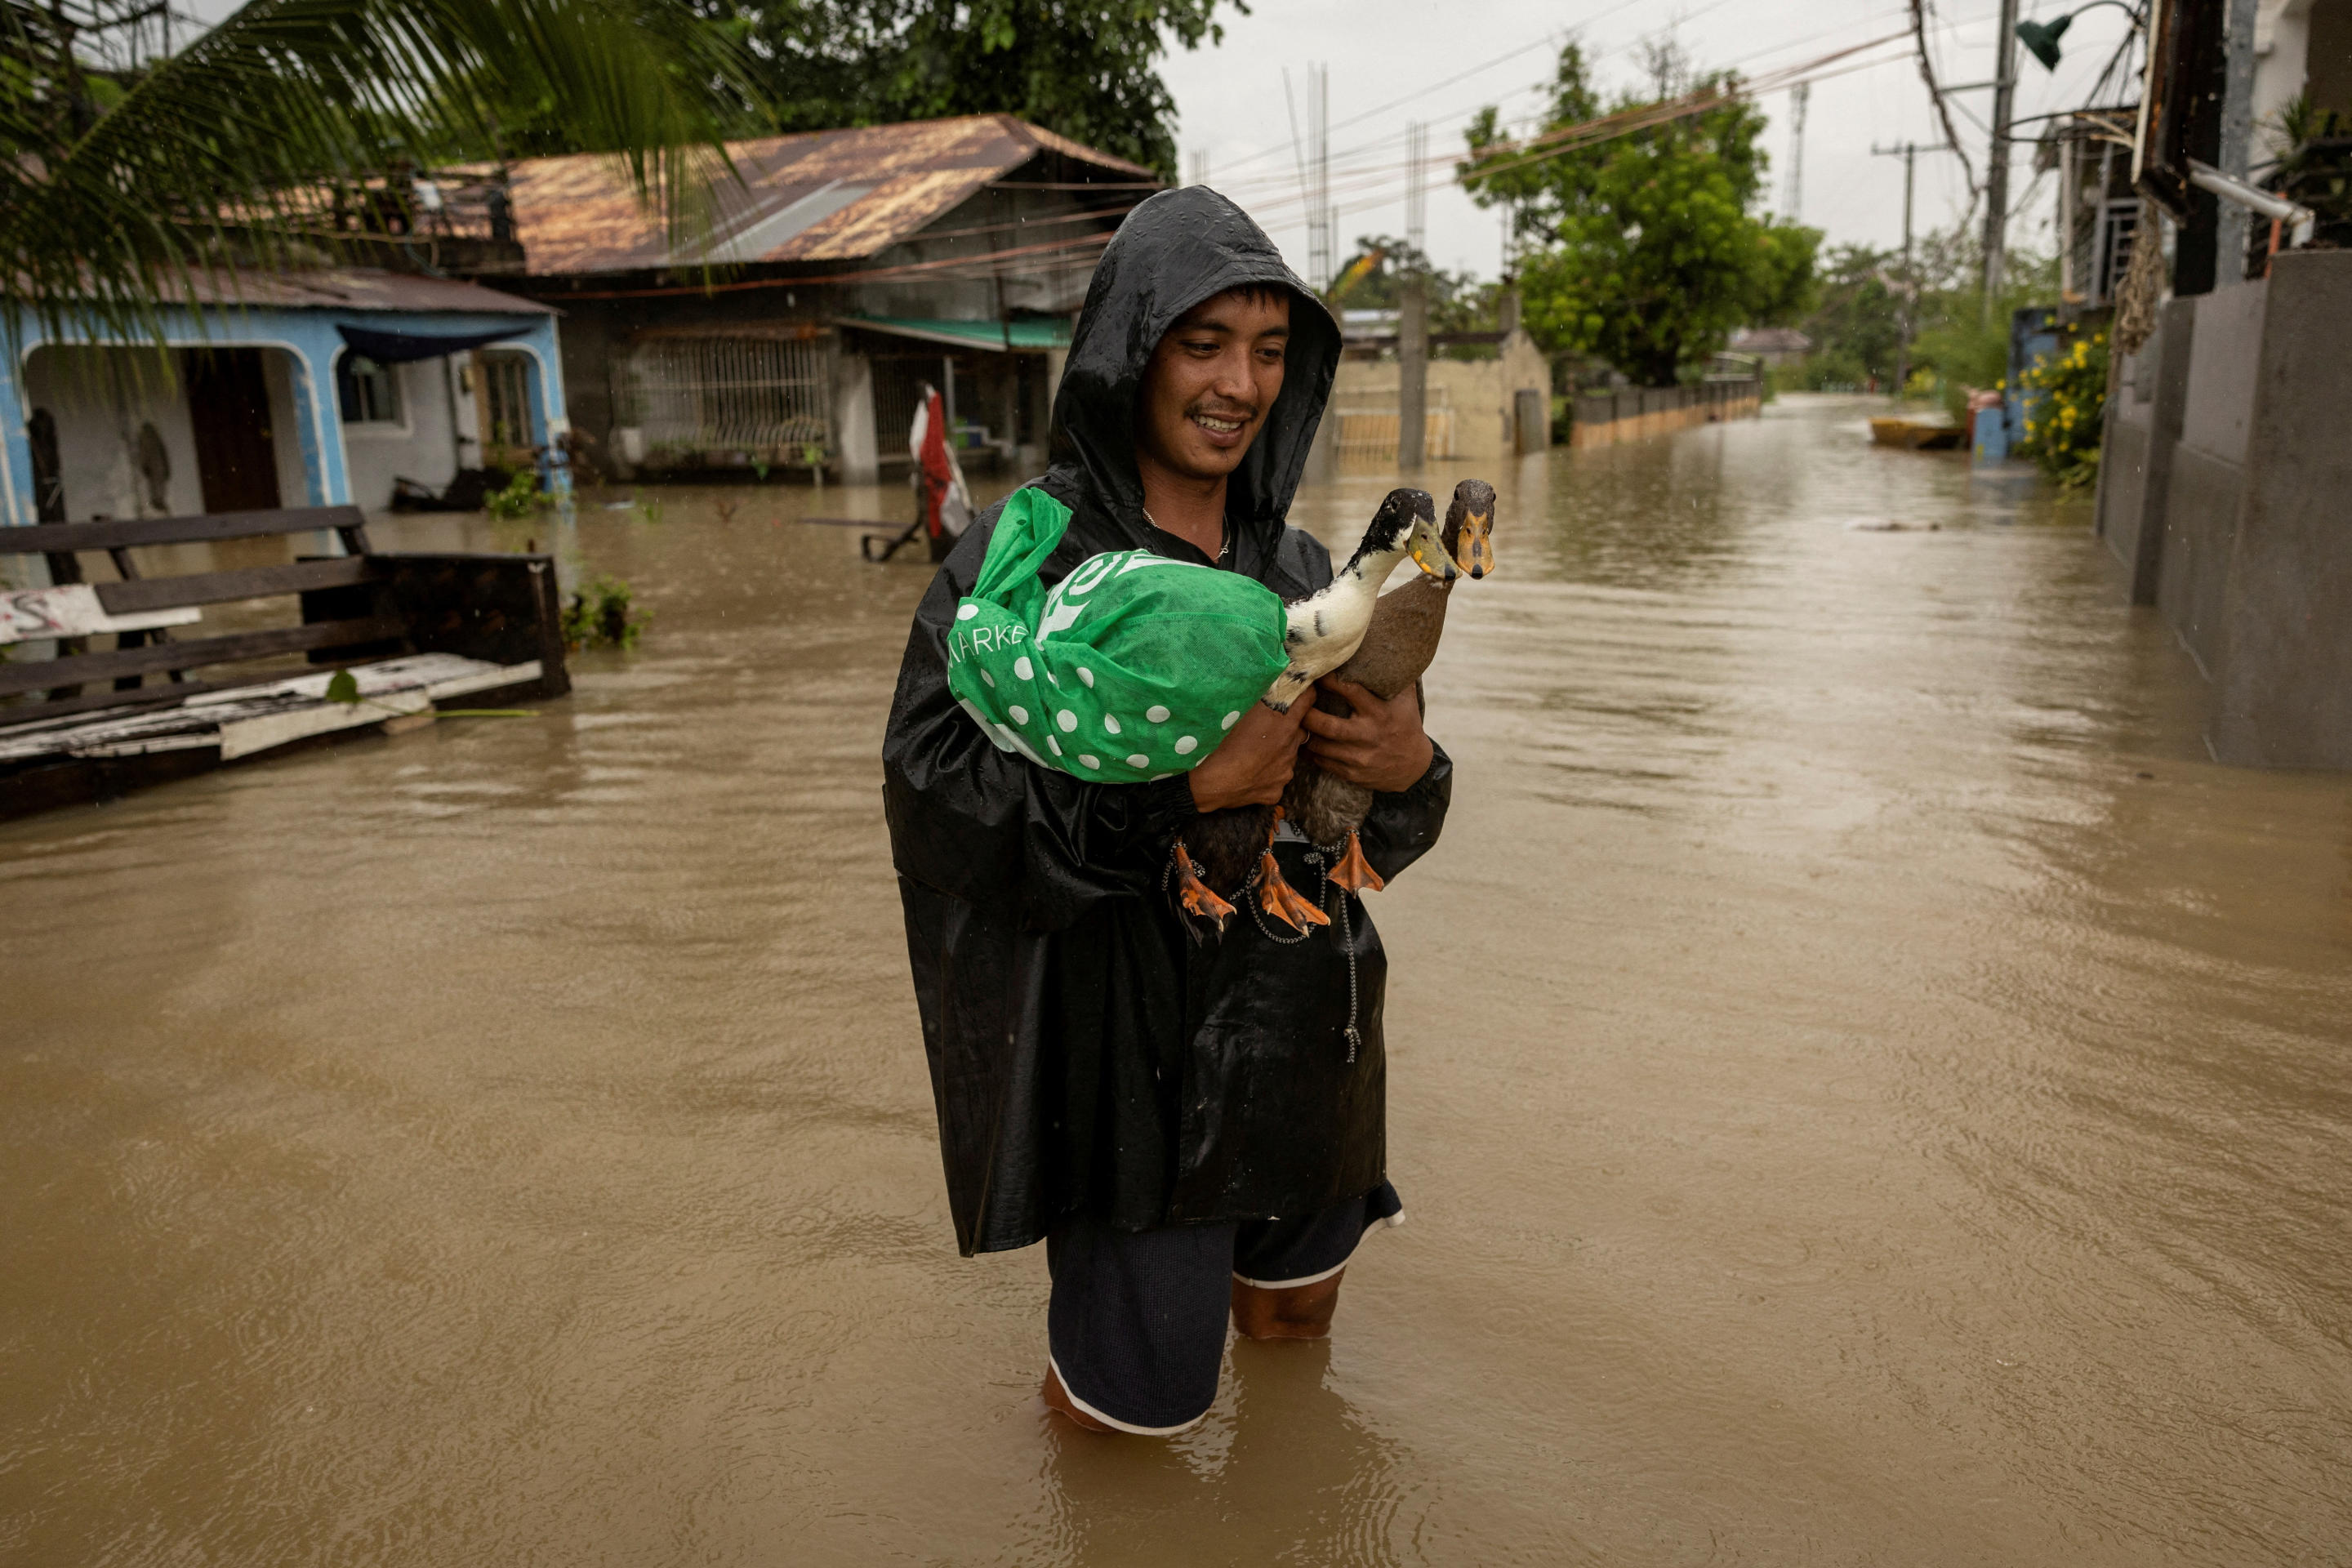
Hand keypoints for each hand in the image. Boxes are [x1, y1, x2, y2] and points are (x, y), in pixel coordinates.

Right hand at [1188, 698, 1310, 810]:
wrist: (1205, 783)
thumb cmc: (1217, 741)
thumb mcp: (1236, 707)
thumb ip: (1257, 695)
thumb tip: (1268, 682)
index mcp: (1283, 723)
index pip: (1308, 699)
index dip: (1303, 693)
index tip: (1298, 691)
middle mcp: (1290, 748)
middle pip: (1298, 730)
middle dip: (1286, 726)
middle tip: (1265, 726)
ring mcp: (1284, 772)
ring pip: (1287, 755)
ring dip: (1277, 750)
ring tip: (1252, 751)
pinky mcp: (1276, 792)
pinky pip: (1276, 778)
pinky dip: (1267, 773)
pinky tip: (1249, 771)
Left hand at [1302, 678, 1432, 792]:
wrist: (1414, 766)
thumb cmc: (1405, 724)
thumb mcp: (1406, 700)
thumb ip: (1394, 676)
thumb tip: (1388, 645)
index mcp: (1379, 712)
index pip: (1351, 691)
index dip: (1330, 680)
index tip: (1315, 671)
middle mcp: (1368, 736)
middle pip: (1327, 725)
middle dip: (1306, 714)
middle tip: (1292, 703)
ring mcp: (1360, 758)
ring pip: (1321, 746)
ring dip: (1304, 734)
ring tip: (1291, 723)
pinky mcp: (1353, 774)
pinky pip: (1324, 763)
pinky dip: (1310, 752)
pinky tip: (1301, 742)